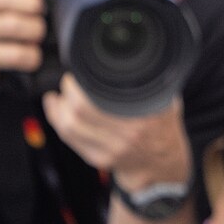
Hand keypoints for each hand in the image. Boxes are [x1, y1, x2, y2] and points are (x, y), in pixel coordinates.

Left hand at [43, 76, 191, 192]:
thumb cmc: (163, 129)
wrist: (163, 165)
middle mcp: (128, 135)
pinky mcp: (99, 159)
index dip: (81, 82)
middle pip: (79, 110)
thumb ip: (151, 83)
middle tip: (71, 82)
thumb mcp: (167, 101)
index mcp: (145, 117)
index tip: (80, 72)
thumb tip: (127, 58)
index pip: (99, 97)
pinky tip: (56, 107)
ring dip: (59, 107)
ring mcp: (111, 150)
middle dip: (68, 91)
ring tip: (62, 96)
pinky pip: (69, 137)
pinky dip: (57, 119)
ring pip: (69, 125)